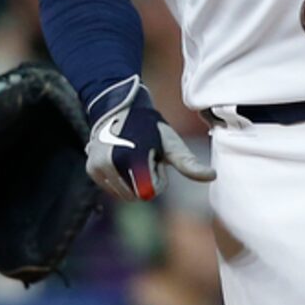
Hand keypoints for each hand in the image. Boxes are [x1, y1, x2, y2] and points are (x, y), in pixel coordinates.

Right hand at [86, 76, 214, 200]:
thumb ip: (189, 163)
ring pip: (123, 194)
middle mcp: (111, 165)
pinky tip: (121, 158)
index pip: (150, 193)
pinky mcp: (91, 170)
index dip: (157, 178)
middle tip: (144, 156)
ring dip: (131, 180)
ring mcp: (97, 168)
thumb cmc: (151, 126)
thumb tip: (213, 176)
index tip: (155, 159)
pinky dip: (119, 179)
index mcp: (132, 160)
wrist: (119, 108)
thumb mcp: (171, 144)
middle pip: (136, 196)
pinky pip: (111, 189)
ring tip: (132, 155)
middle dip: (144, 180)